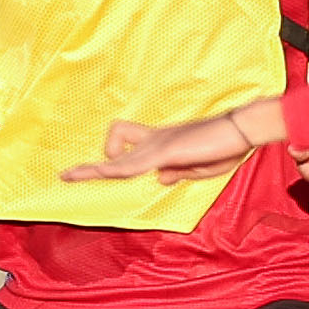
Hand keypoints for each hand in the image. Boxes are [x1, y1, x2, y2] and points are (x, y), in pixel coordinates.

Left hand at [65, 104, 278, 186]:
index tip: (96, 169)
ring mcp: (159, 145)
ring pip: (117, 159)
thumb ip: (178, 173)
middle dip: (91, 168)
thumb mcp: (200, 168)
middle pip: (115, 145)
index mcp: (163, 143)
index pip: (129, 144)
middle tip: (66, 175)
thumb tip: (158, 179)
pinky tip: (102, 173)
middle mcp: (156, 140)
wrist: (242, 130)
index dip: (111, 155)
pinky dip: (116, 170)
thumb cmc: (226, 146)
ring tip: (69, 176)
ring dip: (93, 170)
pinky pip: (133, 164)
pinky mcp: (165, 151)